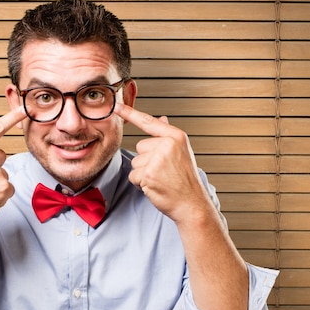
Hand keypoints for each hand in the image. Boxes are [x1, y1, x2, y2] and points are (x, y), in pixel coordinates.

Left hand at [114, 102, 214, 227]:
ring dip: (143, 173)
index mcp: (176, 137)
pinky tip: (155, 186)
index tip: (117, 106)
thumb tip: (161, 119)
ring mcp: (157, 159)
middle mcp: (167, 145)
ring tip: (161, 179)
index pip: (149, 122)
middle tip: (163, 172)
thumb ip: (168, 135)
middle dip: (146, 160)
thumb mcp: (181, 152)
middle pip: (140, 147)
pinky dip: (140, 184)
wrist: (191, 203)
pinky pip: (134, 176)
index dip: (131, 113)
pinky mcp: (149, 174)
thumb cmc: (186, 180)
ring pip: (135, 162)